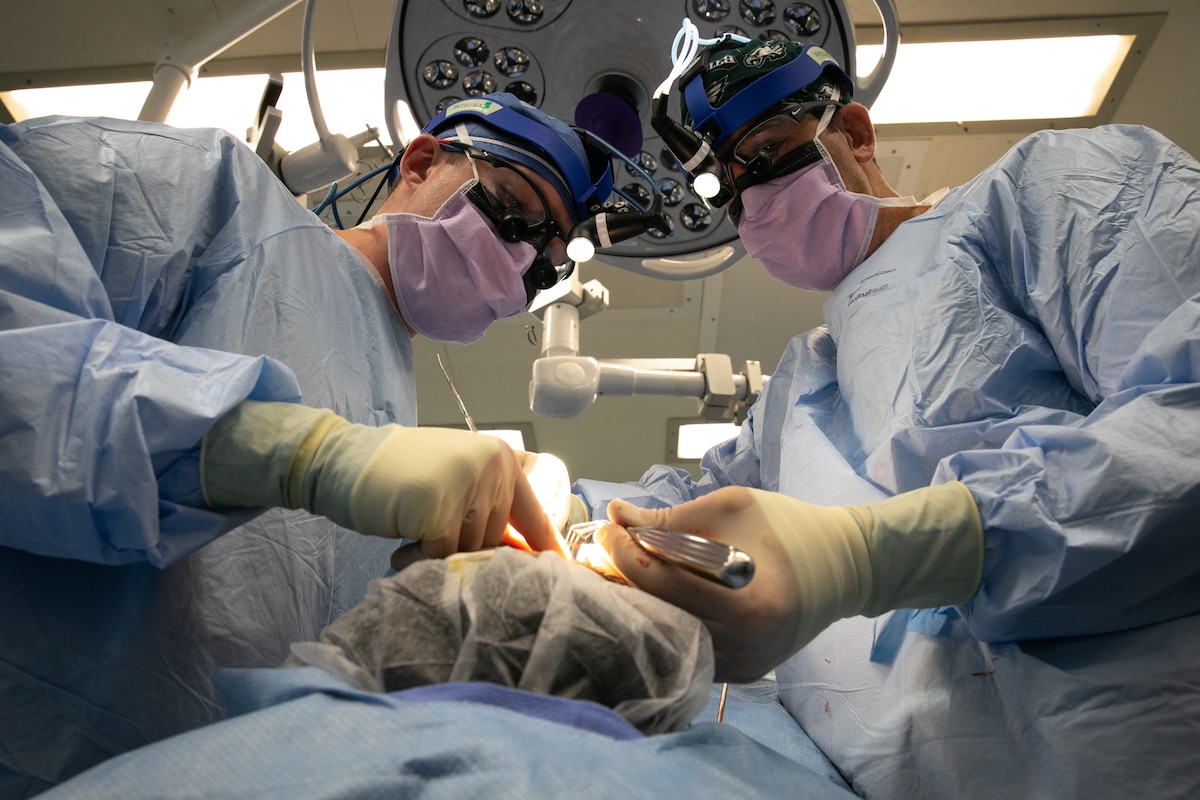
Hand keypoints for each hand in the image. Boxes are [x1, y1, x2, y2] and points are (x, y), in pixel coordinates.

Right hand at [201, 401, 561, 562]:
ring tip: (411, 536)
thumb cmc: (400, 477)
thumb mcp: (456, 481)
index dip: (546, 549)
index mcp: (502, 459)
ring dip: (439, 556)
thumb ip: (487, 507)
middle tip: (427, 540)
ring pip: (471, 550)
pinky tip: (400, 547)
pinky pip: (442, 555)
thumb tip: (524, 558)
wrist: (344, 460)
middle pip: (497, 540)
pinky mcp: (440, 507)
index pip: (535, 515)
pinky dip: (419, 561)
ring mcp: (468, 484)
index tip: (566, 574)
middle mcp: (493, 467)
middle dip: (464, 552)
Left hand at [597, 484, 981, 681]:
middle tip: (599, 550)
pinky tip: (649, 594)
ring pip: (670, 635)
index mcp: (749, 603)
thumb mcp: (731, 508)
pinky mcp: (739, 673)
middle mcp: (746, 646)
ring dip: (640, 602)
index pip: (668, 582)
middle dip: (624, 580)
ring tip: (617, 570)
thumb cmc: (788, 527)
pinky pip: (689, 645)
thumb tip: (616, 513)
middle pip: (662, 613)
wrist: (845, 567)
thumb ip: (671, 518)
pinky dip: (666, 619)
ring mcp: (742, 666)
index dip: (627, 553)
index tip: (608, 528)